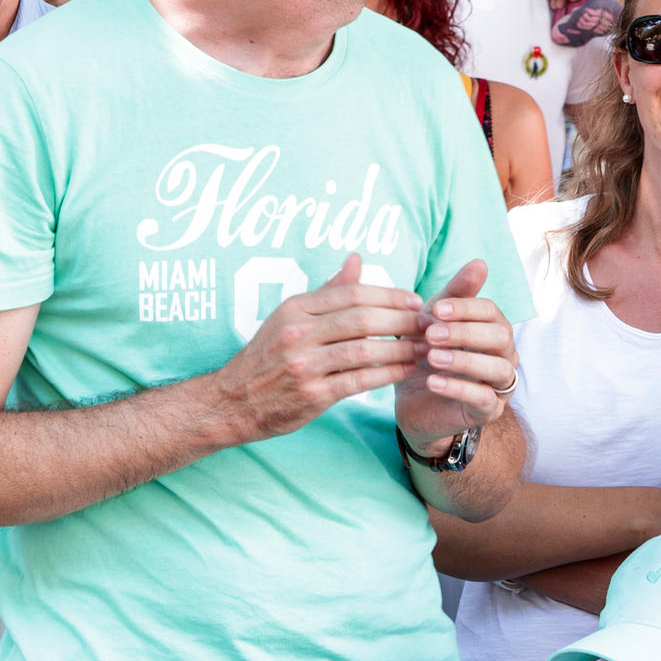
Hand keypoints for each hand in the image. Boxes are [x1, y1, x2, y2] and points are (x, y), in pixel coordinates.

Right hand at [211, 255, 422, 443]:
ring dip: (402, 349)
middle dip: (403, 321)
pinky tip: (408, 370)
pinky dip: (390, 374)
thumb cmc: (267, 357)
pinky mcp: (313, 394)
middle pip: (362, 319)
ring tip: (424, 348)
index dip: (390, 295)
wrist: (233, 401)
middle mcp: (296, 333)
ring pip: (365, 351)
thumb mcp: (289, 317)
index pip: (352, 293)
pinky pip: (361, 380)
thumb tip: (356, 259)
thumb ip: (327, 291)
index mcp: (293, 308)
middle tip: (428, 325)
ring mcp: (303, 364)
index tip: (415, 301)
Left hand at [397, 258, 515, 451]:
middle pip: (500, 336)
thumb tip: (480, 262)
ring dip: (464, 360)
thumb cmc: (427, 352)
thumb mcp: (432, 321)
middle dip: (465, 332)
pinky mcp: (488, 410)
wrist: (413, 400)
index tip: (435, 309)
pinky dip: (458, 388)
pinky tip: (432, 381)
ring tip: (431, 357)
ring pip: (498, 368)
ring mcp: (499, 384)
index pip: (491, 311)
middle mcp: (504, 354)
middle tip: (430, 333)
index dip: (465, 308)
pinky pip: (484, 399)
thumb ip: (453, 294)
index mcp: (492, 328)